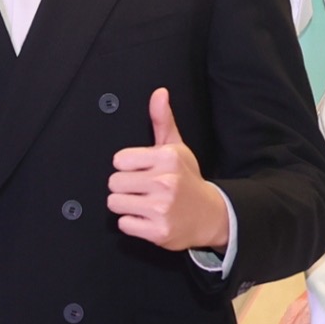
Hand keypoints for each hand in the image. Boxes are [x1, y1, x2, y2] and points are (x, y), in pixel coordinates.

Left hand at [104, 89, 229, 251]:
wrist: (211, 215)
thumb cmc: (188, 180)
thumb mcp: (177, 148)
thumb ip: (162, 121)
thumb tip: (159, 93)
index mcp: (167, 158)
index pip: (119, 160)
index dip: (127, 167)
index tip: (141, 171)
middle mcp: (165, 181)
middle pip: (113, 183)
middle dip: (124, 187)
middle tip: (142, 190)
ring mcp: (162, 208)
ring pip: (115, 203)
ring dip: (126, 206)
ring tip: (144, 203)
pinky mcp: (158, 231)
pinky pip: (124, 224)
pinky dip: (132, 224)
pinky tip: (148, 218)